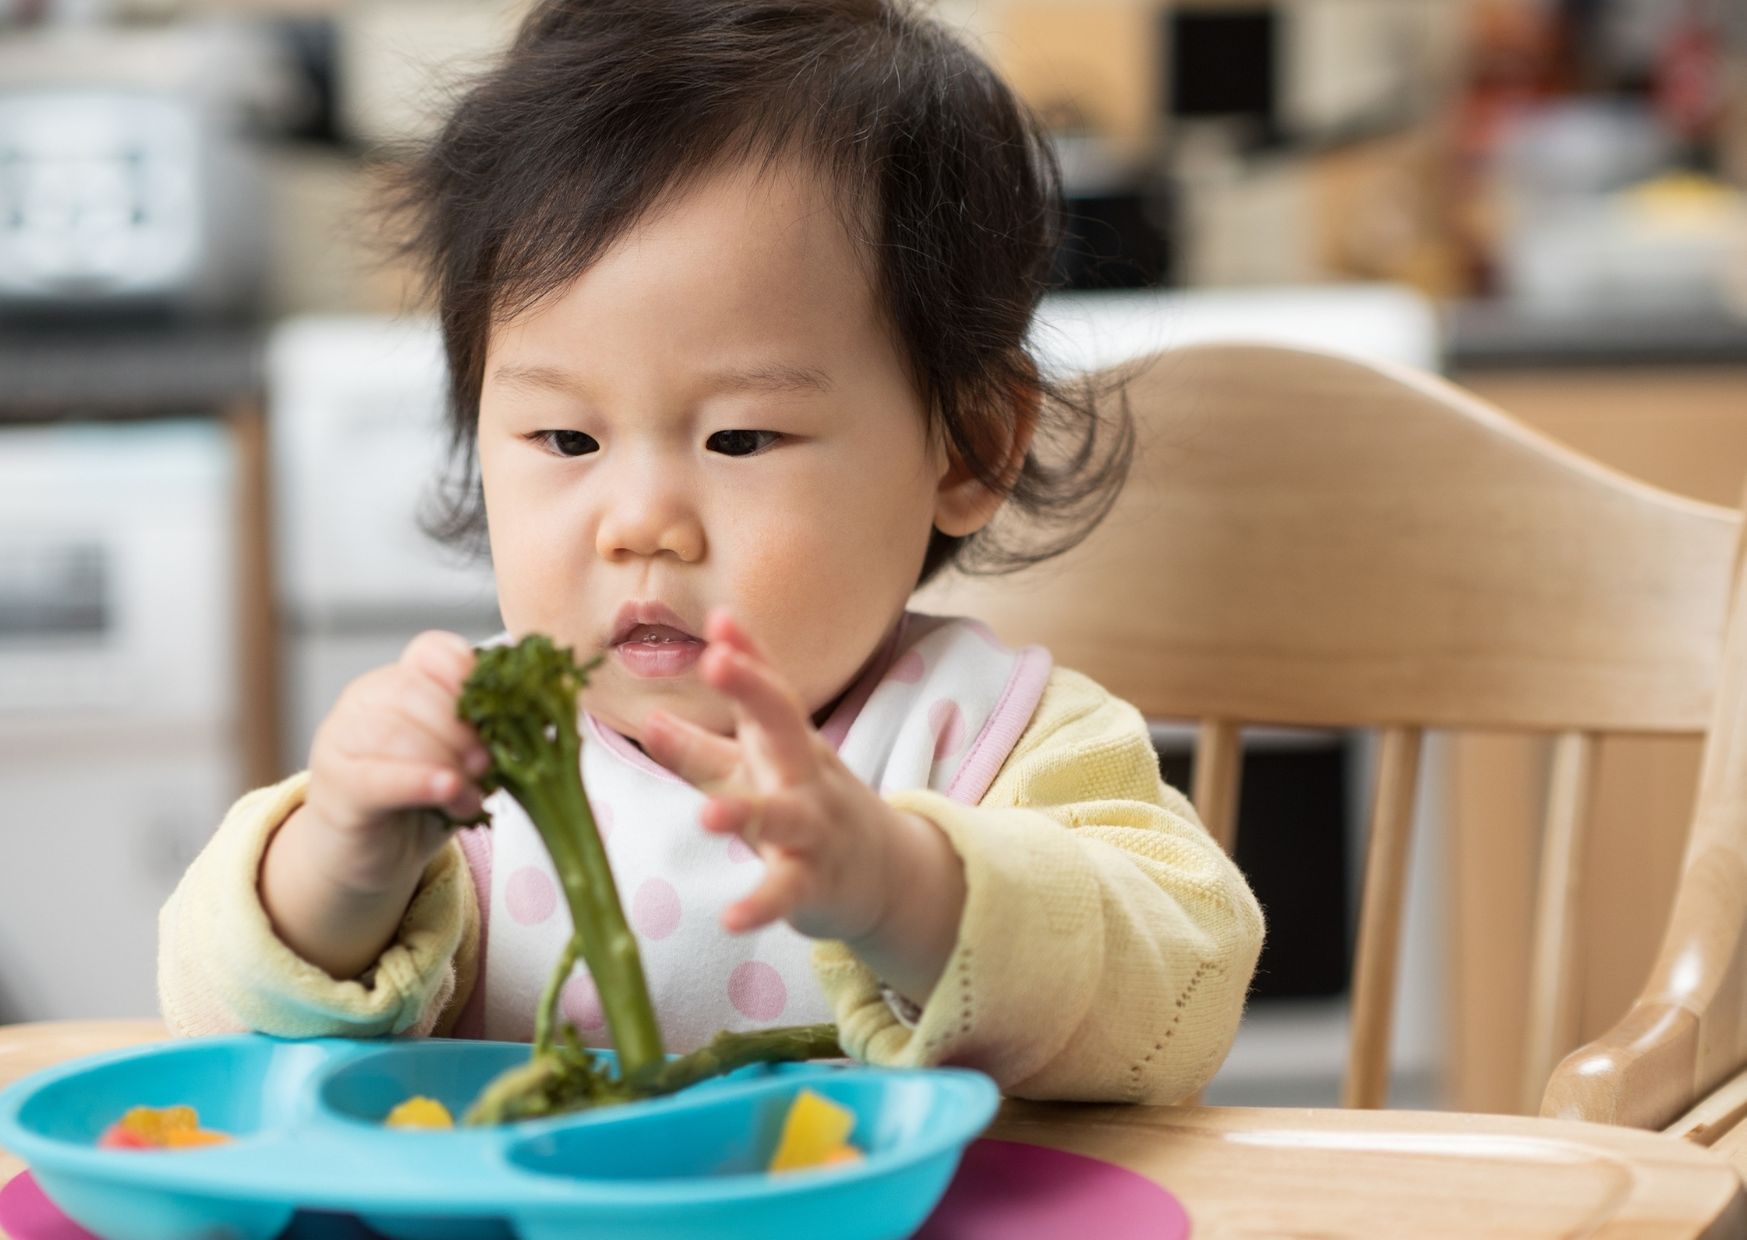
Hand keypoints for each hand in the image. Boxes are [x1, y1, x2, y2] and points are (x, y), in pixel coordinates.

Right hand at [297, 630, 490, 894]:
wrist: (370, 855)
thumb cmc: (423, 799)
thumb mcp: (465, 761)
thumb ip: (495, 735)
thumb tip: (553, 714)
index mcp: (400, 681)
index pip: (432, 652)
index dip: (467, 672)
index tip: (495, 706)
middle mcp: (366, 700)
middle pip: (414, 691)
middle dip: (461, 727)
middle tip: (489, 762)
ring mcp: (342, 738)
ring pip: (394, 732)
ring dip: (445, 761)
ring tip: (473, 793)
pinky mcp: (335, 784)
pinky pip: (377, 776)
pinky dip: (418, 781)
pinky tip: (449, 791)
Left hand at [642, 610, 964, 1000]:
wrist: (881, 873)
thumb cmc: (802, 805)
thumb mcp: (754, 770)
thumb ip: (701, 745)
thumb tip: (648, 717)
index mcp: (786, 741)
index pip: (768, 689)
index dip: (747, 655)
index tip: (719, 619)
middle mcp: (803, 774)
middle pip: (783, 725)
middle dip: (753, 690)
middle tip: (718, 660)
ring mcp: (812, 828)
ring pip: (782, 815)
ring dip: (746, 810)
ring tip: (707, 815)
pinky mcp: (812, 883)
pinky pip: (786, 891)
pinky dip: (761, 905)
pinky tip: (731, 919)